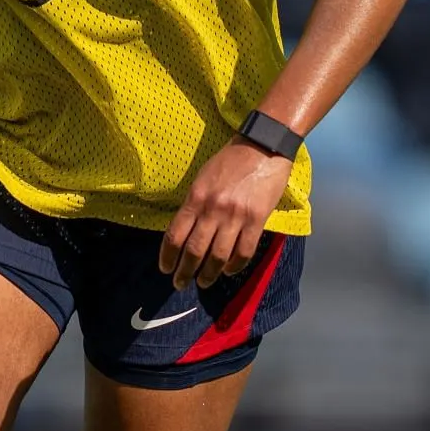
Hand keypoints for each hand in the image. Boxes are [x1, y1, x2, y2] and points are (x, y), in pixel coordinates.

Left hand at [159, 139, 292, 290]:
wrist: (263, 146)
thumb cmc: (230, 161)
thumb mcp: (202, 178)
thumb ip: (194, 204)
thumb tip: (185, 232)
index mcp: (196, 198)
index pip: (175, 235)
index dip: (168, 256)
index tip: (166, 268)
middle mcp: (213, 209)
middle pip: (194, 250)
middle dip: (185, 272)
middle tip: (180, 284)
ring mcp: (236, 216)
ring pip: (219, 256)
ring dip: (209, 274)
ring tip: (204, 282)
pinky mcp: (257, 219)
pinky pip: (244, 251)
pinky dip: (235, 266)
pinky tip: (229, 271)